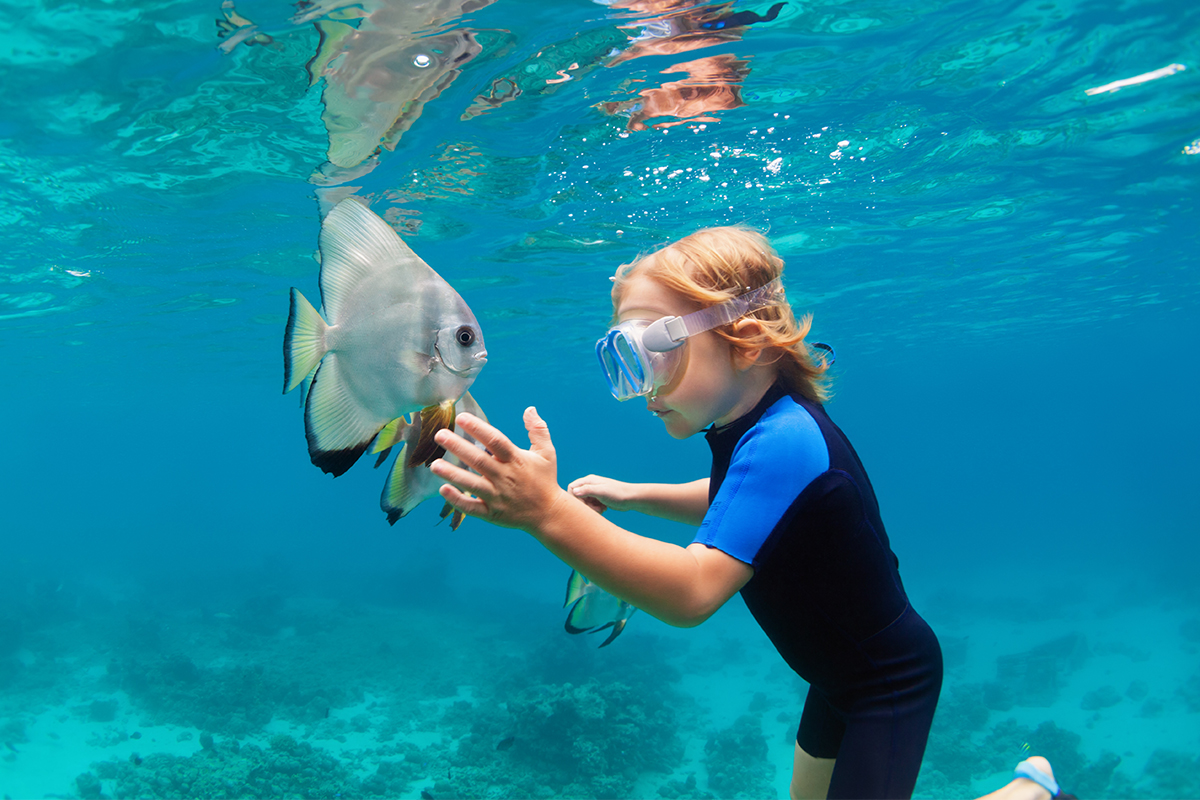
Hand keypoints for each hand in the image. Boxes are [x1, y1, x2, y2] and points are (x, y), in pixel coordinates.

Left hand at [430, 407, 568, 530]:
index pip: (496, 441)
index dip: (478, 428)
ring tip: (434, 464)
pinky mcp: (491, 513)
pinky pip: (471, 507)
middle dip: (458, 447)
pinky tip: (443, 490)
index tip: (462, 417)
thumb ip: (537, 430)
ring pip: (471, 484)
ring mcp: (497, 496)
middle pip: (479, 460)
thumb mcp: (547, 453)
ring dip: (452, 474)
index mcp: (516, 460)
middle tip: (439, 435)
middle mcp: (505, 477)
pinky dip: (457, 500)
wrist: (549, 514)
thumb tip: (529, 409)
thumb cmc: (545, 480)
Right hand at [567, 475, 638, 514]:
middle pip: (577, 497)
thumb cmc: (617, 493)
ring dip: (591, 509)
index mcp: (589, 481)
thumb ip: (587, 490)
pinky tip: (604, 509)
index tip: (583, 504)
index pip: (572, 488)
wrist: (631, 498)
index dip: (574, 498)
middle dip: (584, 506)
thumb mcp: (601, 492)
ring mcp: (594, 493)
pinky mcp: (599, 499)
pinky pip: (591, 507)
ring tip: (601, 509)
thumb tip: (573, 491)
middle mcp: (590, 485)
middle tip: (595, 508)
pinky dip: (596, 510)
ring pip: (584, 503)